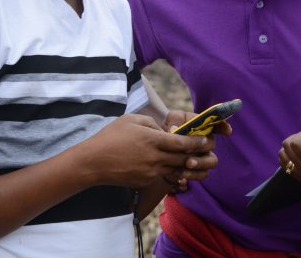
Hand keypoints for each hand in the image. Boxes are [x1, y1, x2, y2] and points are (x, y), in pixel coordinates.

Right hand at [80, 113, 215, 188]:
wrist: (94, 162)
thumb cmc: (111, 136)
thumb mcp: (131, 120)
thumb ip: (152, 123)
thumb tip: (165, 131)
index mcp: (153, 139)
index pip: (183, 143)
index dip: (197, 142)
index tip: (206, 140)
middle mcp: (155, 157)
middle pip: (183, 158)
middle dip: (196, 155)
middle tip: (204, 151)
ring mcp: (151, 171)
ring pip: (176, 169)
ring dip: (184, 164)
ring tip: (190, 159)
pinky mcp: (145, 181)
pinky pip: (163, 176)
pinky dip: (170, 171)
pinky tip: (170, 166)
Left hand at [160, 110, 228, 191]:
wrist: (162, 148)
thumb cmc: (170, 130)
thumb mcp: (171, 120)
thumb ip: (174, 120)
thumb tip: (174, 130)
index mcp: (203, 127)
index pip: (217, 125)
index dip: (223, 127)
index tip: (227, 130)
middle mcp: (206, 142)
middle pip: (212, 144)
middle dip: (203, 146)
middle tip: (189, 149)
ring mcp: (204, 157)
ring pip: (212, 162)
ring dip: (201, 163)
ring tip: (188, 163)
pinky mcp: (198, 170)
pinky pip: (202, 174)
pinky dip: (193, 174)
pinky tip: (182, 172)